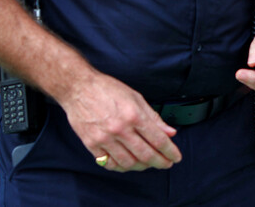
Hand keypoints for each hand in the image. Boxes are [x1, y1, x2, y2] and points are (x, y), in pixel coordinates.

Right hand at [59, 71, 180, 172]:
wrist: (78, 87)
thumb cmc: (108, 89)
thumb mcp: (136, 97)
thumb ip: (154, 117)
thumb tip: (170, 132)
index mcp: (134, 115)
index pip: (158, 140)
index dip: (170, 151)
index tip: (176, 157)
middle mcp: (120, 129)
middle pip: (145, 154)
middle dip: (160, 162)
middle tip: (166, 163)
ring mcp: (105, 138)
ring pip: (128, 162)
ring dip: (142, 166)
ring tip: (148, 164)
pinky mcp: (92, 144)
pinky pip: (109, 163)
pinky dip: (121, 167)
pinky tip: (128, 164)